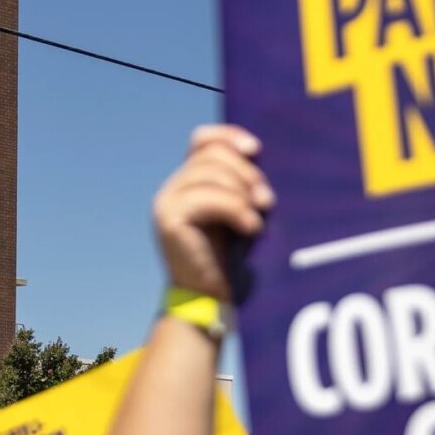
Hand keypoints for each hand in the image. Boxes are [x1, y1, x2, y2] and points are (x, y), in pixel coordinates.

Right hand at [153, 125, 271, 300]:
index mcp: (188, 182)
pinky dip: (235, 209)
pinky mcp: (169, 219)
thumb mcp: (239, 213)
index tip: (256, 150)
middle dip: (246, 173)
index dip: (228, 136)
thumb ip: (241, 185)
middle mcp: (172, 188)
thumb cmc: (231, 258)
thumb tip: (258, 155)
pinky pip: (208, 198)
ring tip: (258, 218)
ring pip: (210, 174)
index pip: (202, 139)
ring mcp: (167, 202)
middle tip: (266, 200)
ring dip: (242, 193)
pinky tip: (249, 227)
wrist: (208, 299)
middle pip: (212, 155)